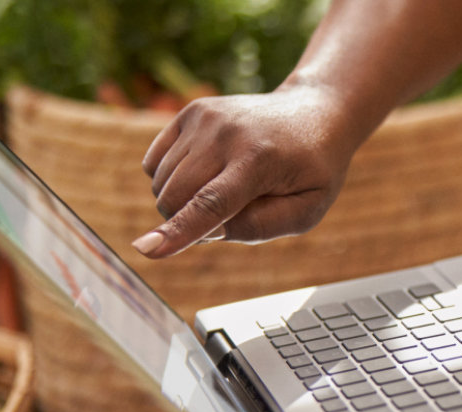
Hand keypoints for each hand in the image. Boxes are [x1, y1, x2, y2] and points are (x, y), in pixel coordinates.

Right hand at [136, 85, 356, 256]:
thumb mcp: (306, 211)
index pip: (211, 203)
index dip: (179, 231)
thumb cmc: (312, 170)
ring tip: (226, 187)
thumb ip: (259, 227)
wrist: (315, 113)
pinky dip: (171, 179)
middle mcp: (226, 133)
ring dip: (182, 200)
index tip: (146, 250)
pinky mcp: (192, 112)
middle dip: (187, 221)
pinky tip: (206, 172)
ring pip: (161, 182)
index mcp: (258, 160)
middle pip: (175, 197)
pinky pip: (155, 163)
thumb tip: (208, 231)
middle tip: (228, 214)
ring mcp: (205, 118)